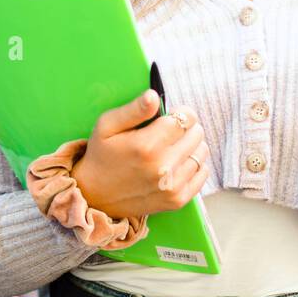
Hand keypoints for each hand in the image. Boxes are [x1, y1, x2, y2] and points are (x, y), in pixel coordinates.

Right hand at [70, 89, 211, 218]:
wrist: (94, 196)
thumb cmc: (102, 155)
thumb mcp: (107, 126)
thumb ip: (134, 109)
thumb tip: (154, 96)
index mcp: (147, 146)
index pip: (185, 118)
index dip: (180, 112)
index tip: (171, 115)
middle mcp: (163, 167)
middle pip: (196, 134)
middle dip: (186, 127)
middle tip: (170, 131)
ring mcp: (172, 186)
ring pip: (201, 152)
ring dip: (192, 145)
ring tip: (173, 146)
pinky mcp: (177, 200)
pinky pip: (203, 173)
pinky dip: (196, 164)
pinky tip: (179, 162)